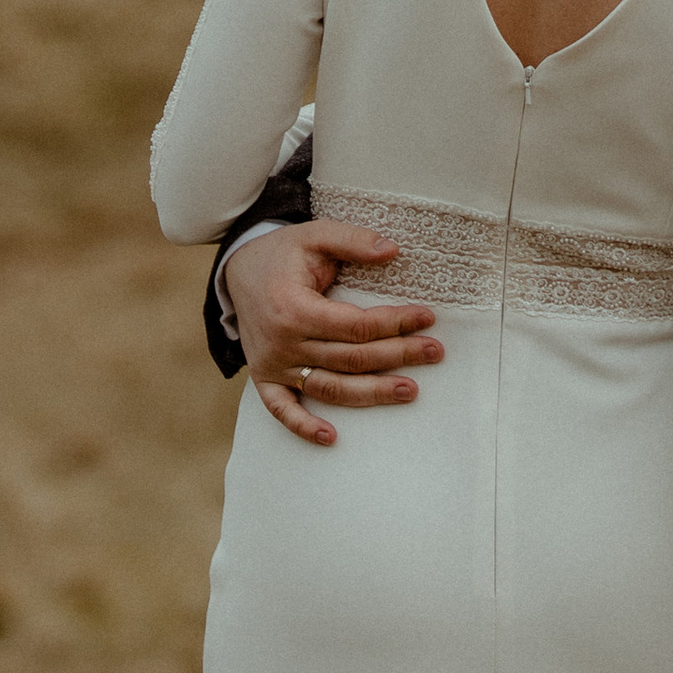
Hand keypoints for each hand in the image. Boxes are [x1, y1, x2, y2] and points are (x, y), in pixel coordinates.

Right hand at [224, 221, 442, 446]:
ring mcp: (273, 366)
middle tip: (434, 352)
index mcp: (295, 308)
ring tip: (410, 391)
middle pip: (350, 359)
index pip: (356, 326)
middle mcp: (284, 343)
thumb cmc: (283, 252)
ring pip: (329, 388)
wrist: (238, 271)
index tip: (426, 318)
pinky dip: (304, 427)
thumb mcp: (316, 235)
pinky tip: (332, 438)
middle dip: (397, 356)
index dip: (394, 323)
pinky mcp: (265, 379)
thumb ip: (353, 240)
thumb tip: (393, 251)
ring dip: (370, 394)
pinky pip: (282, 411)